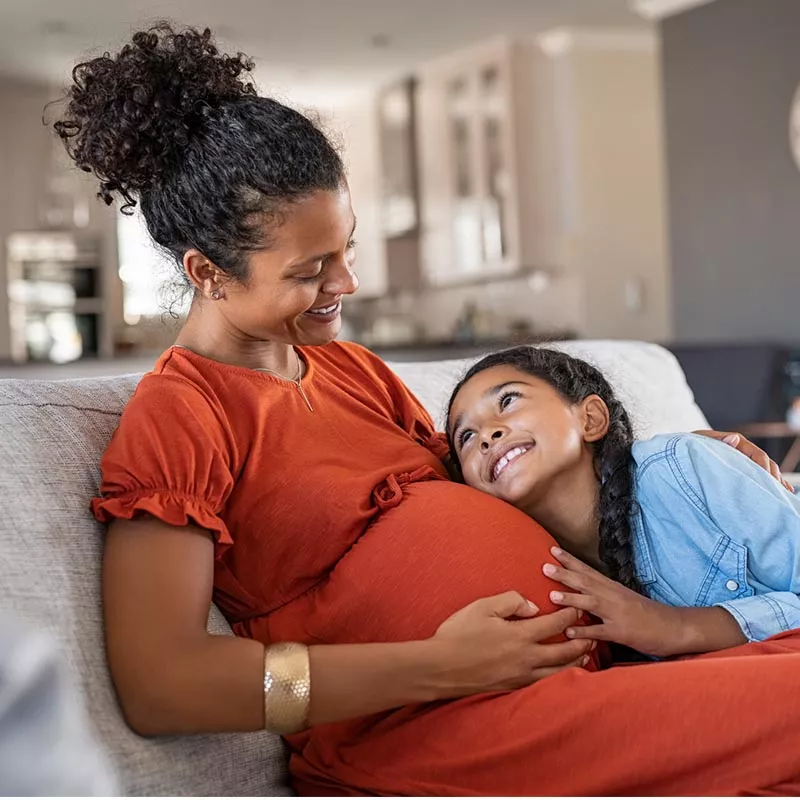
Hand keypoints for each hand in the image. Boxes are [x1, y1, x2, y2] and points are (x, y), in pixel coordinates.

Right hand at [432, 591, 594, 694]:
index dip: (570, 615)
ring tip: (585, 655)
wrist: (440, 668)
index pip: (555, 624)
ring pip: (558, 671)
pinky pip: (544, 682)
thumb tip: (532, 606)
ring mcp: (521, 675)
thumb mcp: (482, 607)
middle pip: (564, 651)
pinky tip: (560, 673)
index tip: (578, 607)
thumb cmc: (458, 634)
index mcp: (520, 635)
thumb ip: (510, 601)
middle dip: (581, 641)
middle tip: (591, 633)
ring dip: (575, 662)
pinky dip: (559, 676)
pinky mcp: (513, 687)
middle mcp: (526, 658)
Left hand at [543, 547, 724, 657]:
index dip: (570, 560)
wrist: (675, 627)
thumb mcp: (623, 599)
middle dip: (565, 573)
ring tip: (552, 594)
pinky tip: (570, 632)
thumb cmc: (647, 614)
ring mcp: (618, 614)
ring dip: (571, 598)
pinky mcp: (623, 632)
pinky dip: (585, 632)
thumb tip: (582, 590)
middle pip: (586, 582)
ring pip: (592, 603)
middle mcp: (613, 596)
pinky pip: (601, 632)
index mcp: (613, 588)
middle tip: (544, 566)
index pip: (588, 570)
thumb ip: (603, 594)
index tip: (552, 549)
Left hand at [695, 429, 794, 492]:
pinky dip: (770, 484)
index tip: (769, 480)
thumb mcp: (699, 441)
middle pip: (765, 463)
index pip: (757, 454)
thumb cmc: (688, 445)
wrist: (680, 451)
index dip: (765, 467)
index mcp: (736, 443)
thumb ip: (717, 440)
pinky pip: (757, 476)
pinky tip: (781, 493)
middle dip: (773, 477)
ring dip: (775, 481)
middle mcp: (742, 451)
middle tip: (778, 492)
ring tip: (785, 494)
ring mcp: (741, 461)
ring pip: (764, 471)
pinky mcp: (739, 470)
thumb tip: (734, 439)